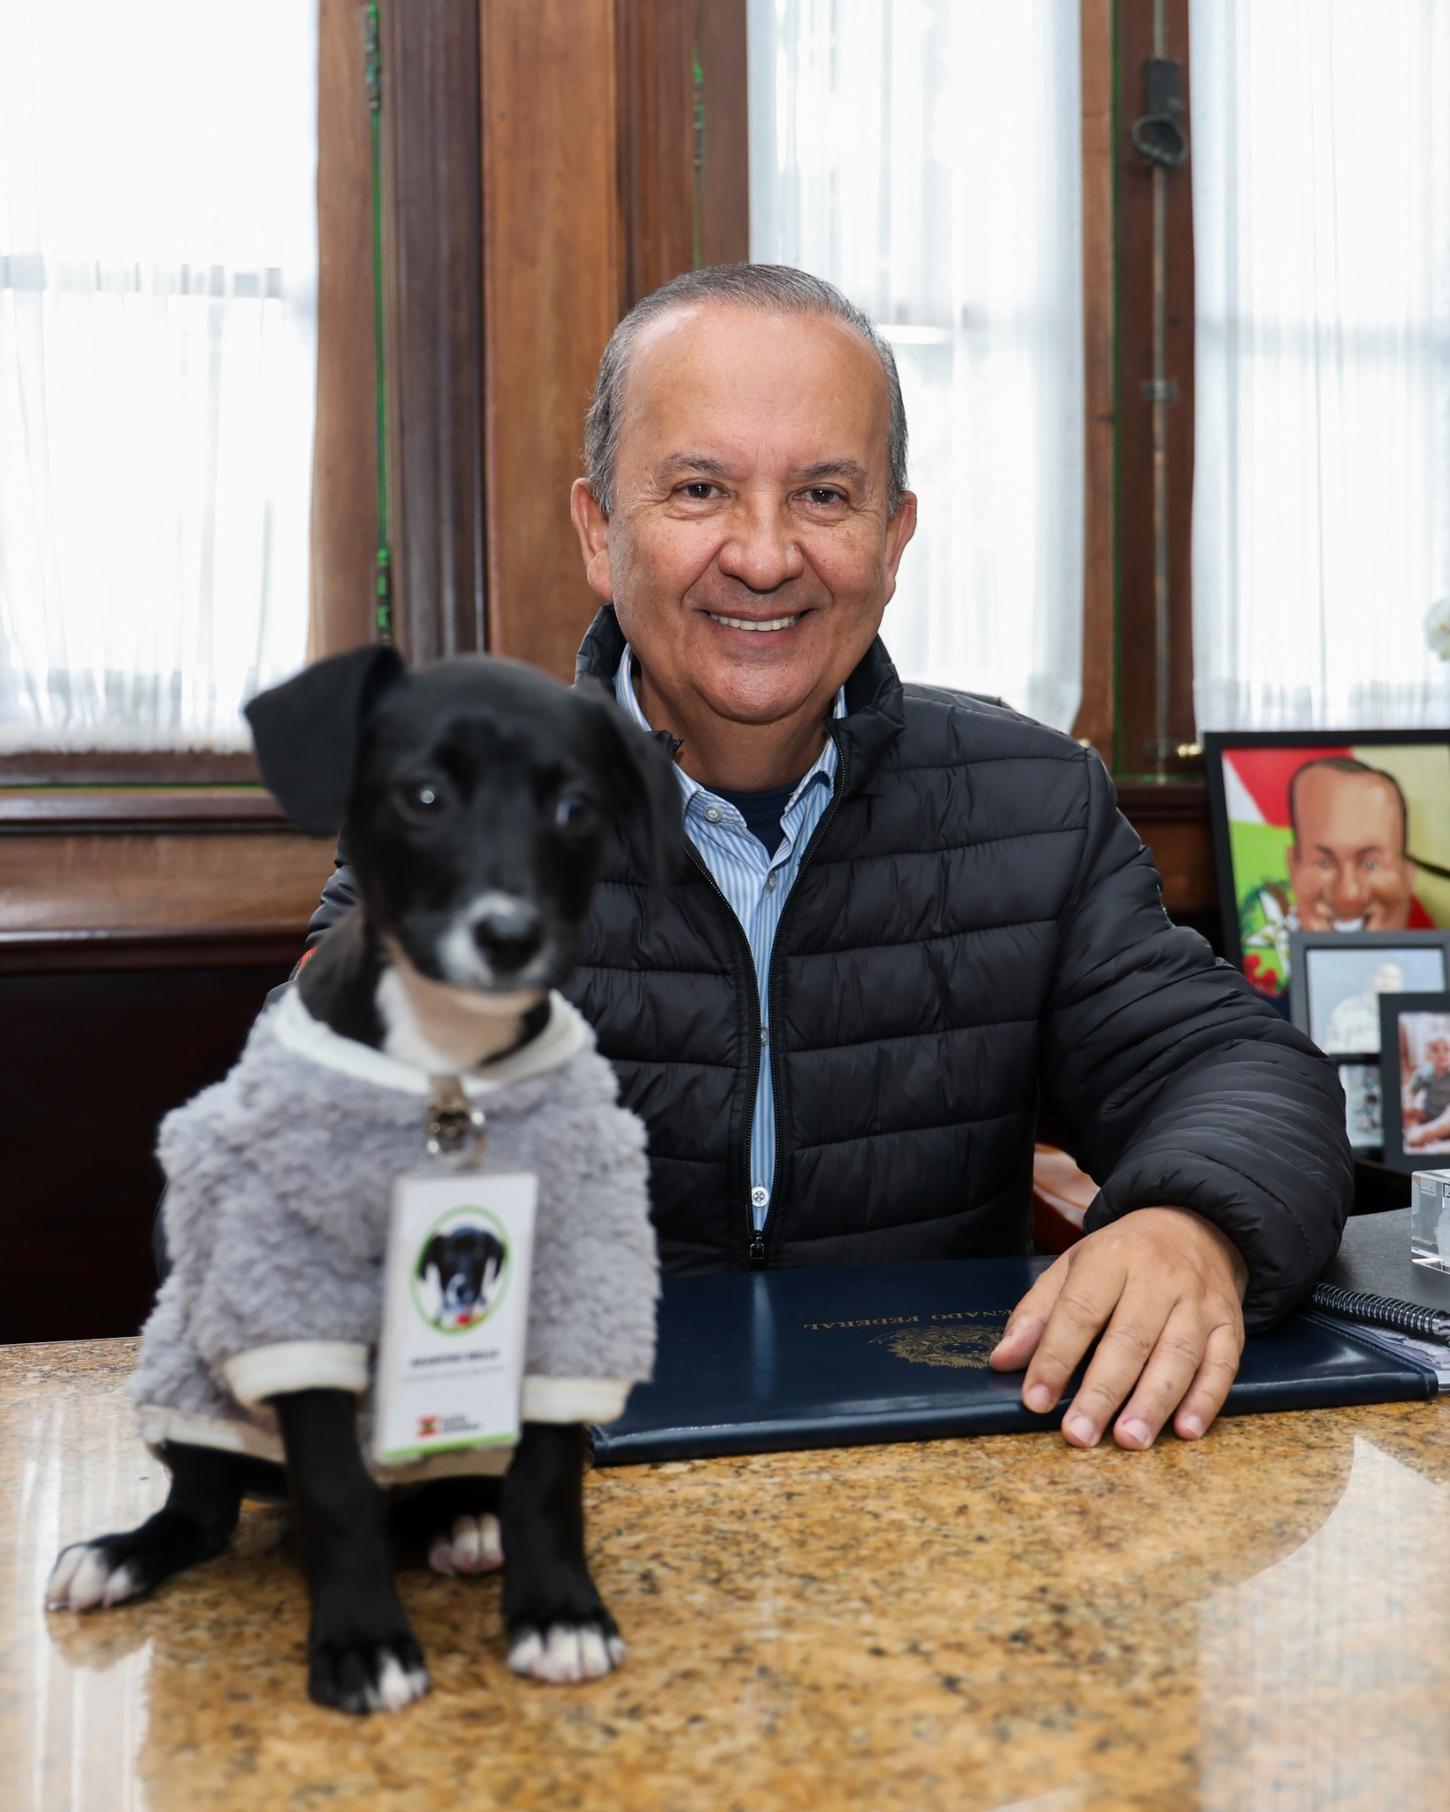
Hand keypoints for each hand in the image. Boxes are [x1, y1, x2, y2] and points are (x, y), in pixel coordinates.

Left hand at [988, 1206, 1247, 1449]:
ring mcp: (1199, 1302)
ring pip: (1178, 1355)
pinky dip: (1205, 1400)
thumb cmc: (1123, 1258)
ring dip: (1153, 1402)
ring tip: (1129, 1440)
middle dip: (1102, 1391)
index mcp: (1112, 1258)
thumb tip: (1003, 1360)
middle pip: (1129, 1339)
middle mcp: (1159, 1278)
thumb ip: (1037, 1313)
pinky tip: (1186, 1430)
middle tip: (1079, 1434)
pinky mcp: (1230, 1324)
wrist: (1196, 1227)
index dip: (1055, 1357)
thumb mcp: (1073, 1267)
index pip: (1080, 1311)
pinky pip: (1222, 1365)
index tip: (1036, 1399)